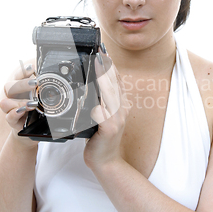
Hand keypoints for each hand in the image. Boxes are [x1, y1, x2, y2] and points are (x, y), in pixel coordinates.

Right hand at [0, 61, 38, 147]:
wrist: (33, 128)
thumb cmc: (37, 110)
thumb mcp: (43, 98)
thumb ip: (45, 88)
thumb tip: (51, 77)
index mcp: (21, 88)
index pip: (18, 75)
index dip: (23, 70)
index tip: (32, 68)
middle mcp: (13, 97)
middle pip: (9, 86)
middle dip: (22, 84)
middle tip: (35, 83)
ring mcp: (11, 109)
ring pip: (5, 102)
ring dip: (19, 101)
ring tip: (32, 103)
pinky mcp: (13, 121)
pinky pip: (9, 116)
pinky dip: (15, 113)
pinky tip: (23, 111)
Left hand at [83, 51, 130, 169]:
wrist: (105, 162)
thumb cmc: (100, 139)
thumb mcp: (101, 117)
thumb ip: (99, 102)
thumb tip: (90, 87)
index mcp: (120, 105)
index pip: (116, 80)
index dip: (110, 65)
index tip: (102, 51)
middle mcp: (122, 108)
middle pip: (115, 82)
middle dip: (107, 65)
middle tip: (99, 49)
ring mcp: (117, 117)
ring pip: (111, 91)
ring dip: (104, 75)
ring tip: (97, 61)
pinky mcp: (110, 126)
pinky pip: (105, 107)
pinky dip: (100, 94)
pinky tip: (95, 86)